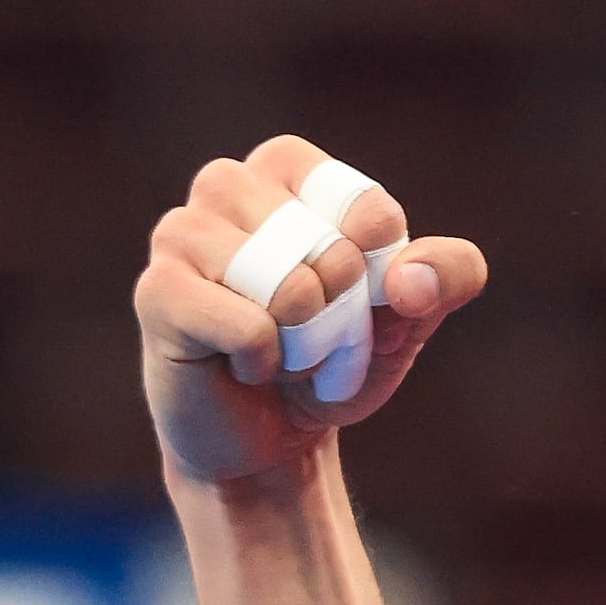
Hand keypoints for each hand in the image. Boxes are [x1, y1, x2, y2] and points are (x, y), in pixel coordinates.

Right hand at [136, 134, 492, 491]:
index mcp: (286, 166)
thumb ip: (448, 275)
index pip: (371, 214)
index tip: (353, 299)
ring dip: (305, 342)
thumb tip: (409, 279)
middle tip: (312, 336)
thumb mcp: (410, 317)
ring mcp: (181, 233)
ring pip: (291, 288)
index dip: (380, 278)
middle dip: (343, 317)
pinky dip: (265, 362)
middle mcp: (226, 184)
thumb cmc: (334, 360)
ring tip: (280, 348)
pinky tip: (243, 364)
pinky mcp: (157, 292)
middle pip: (333, 252)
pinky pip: (250, 327)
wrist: (270, 438)